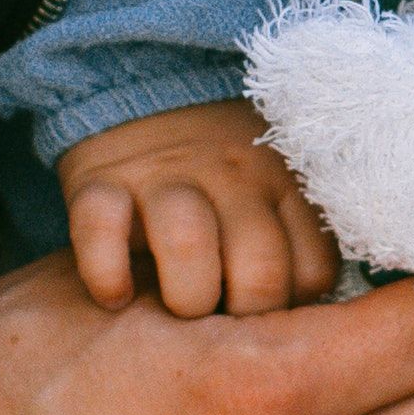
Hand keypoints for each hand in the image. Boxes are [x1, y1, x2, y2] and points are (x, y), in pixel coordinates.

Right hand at [61, 100, 342, 315]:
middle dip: (244, 317)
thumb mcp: (275, 191)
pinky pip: (101, 228)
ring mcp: (166, 176)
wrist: (139, 88)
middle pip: (260, 268)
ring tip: (177, 310)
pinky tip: (117, 298)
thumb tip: (314, 326)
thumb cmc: (218, 172)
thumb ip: (298, 244)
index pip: (314, 271)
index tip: (270, 320)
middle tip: (223, 326)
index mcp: (285, 184)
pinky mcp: (100, 181)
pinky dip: (107, 273)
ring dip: (187, 296)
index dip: (293, 311)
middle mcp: (234, 175)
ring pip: (190, 243)